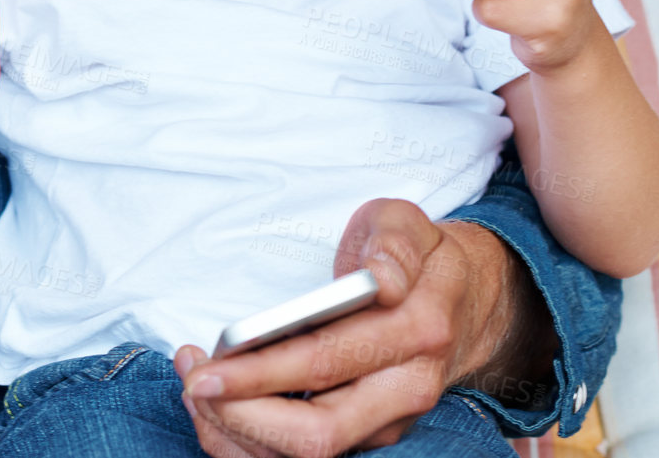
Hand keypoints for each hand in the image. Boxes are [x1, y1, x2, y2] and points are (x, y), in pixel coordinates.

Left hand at [175, 199, 510, 455]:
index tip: (207, 364)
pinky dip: (249, 442)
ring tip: (193, 385)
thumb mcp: (408, 224)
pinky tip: (216, 409)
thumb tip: (380, 279)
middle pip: (317, 436)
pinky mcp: (367, 434)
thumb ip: (393, 244)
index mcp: (416, 333)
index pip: (327, 364)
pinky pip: (301, 457)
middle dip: (240, 414)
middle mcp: (405, 392)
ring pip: (307, 457)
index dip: (261, 372)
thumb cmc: (419, 257)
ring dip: (238, 431)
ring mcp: (387, 422)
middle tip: (191, 378)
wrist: (468, 302)